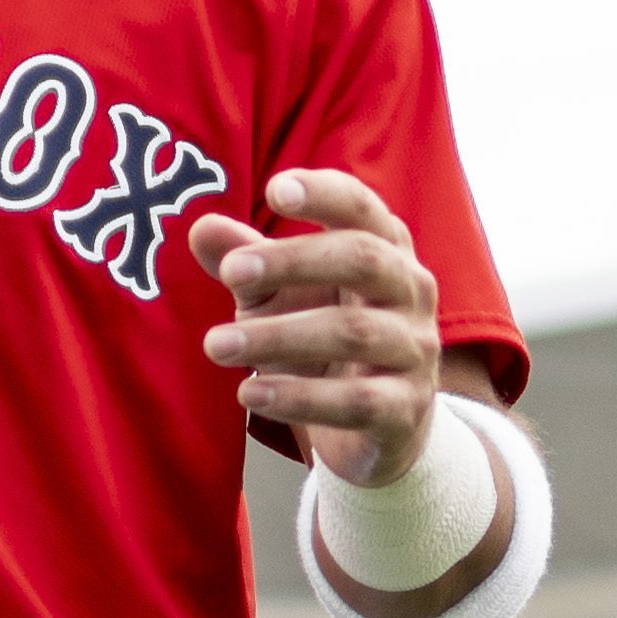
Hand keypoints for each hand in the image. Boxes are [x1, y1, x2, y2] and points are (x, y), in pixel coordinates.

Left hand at [195, 169, 445, 485]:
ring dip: (278, 337)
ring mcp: (415, 350)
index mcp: (384, 249)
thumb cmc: (320, 339)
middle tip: (230, 272)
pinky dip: (299, 398)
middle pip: (363, 258)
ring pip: (353, 331)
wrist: (372, 427)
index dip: (324, 194)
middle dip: (294, 260)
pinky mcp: (406, 408)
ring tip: (216, 345)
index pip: (362, 208)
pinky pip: (357, 400)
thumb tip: (201, 229)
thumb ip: (246, 264)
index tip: (274, 190)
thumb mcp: (275, 297)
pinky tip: (249, 393)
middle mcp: (410, 291)